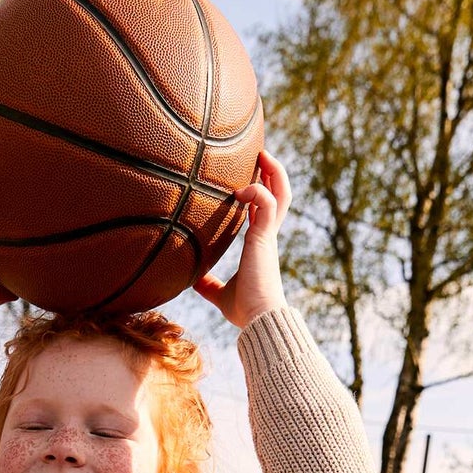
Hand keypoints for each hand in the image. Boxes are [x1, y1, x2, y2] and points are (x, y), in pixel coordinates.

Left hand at [193, 150, 289, 328]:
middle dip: (273, 172)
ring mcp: (268, 236)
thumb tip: (190, 280)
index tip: (249, 177)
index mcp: (260, 245)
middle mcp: (267, 237)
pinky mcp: (264, 239)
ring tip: (262, 154)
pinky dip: (257, 190)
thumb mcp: (219, 293)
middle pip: (280, 195)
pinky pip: (267, 202)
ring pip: (281, 193)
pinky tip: (240, 191)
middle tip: (261, 154)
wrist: (258, 319)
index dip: (262, 191)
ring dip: (273, 171)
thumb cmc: (244, 310)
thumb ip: (208, 284)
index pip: (266, 210)